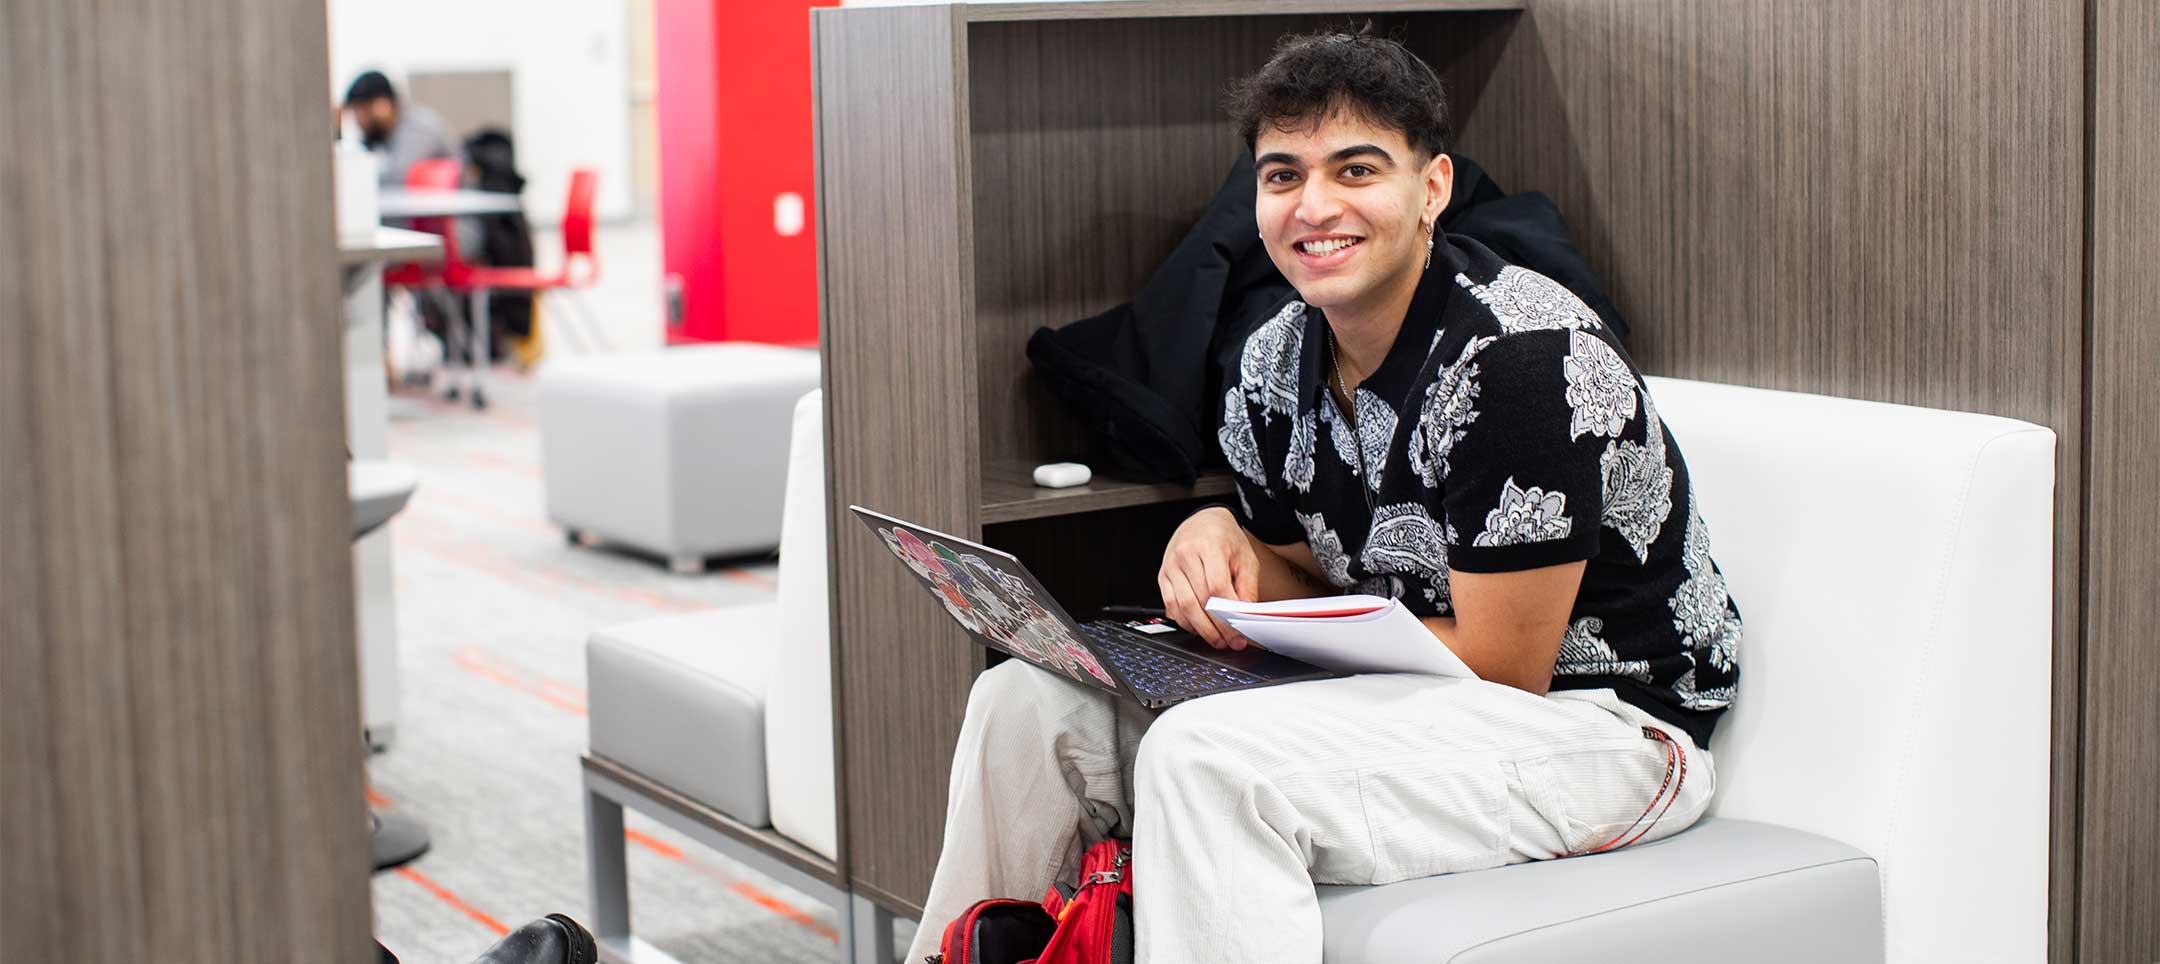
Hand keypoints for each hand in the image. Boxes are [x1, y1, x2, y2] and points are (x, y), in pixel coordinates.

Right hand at [1157, 507, 1258, 649]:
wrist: (1202, 521)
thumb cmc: (1225, 539)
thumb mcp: (1245, 558)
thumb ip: (1247, 587)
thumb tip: (1245, 615)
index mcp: (1208, 546)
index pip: (1217, 587)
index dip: (1228, 614)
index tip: (1239, 632)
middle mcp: (1185, 556)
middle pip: (1199, 601)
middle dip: (1216, 628)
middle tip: (1230, 642)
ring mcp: (1170, 567)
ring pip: (1182, 607)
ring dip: (1200, 629)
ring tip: (1217, 640)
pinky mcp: (1163, 577)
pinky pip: (1171, 606)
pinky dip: (1185, 622)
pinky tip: (1199, 628)